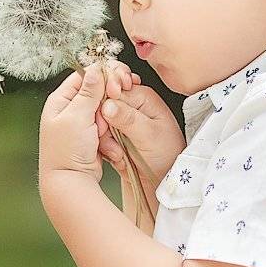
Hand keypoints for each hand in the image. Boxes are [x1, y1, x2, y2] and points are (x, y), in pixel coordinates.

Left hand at [38, 62, 134, 183]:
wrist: (71, 182)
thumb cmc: (66, 151)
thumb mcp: (76, 117)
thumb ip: (88, 92)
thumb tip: (95, 69)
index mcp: (60, 100)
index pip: (83, 76)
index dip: (101, 75)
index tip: (117, 80)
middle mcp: (69, 109)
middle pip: (97, 91)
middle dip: (106, 102)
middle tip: (106, 114)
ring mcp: (81, 122)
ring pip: (105, 109)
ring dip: (108, 119)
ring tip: (101, 132)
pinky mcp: (92, 134)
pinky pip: (107, 125)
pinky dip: (109, 132)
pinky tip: (105, 142)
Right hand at [94, 68, 186, 189]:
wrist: (165, 178)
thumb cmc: (167, 154)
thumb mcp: (150, 135)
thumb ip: (129, 118)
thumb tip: (108, 104)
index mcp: (142, 97)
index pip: (113, 88)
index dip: (104, 102)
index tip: (105, 119)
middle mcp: (131, 106)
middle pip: (101, 105)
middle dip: (103, 124)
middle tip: (112, 139)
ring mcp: (122, 121)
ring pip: (98, 123)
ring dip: (104, 140)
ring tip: (118, 152)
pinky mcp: (115, 136)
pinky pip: (100, 137)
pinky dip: (105, 148)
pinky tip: (117, 156)